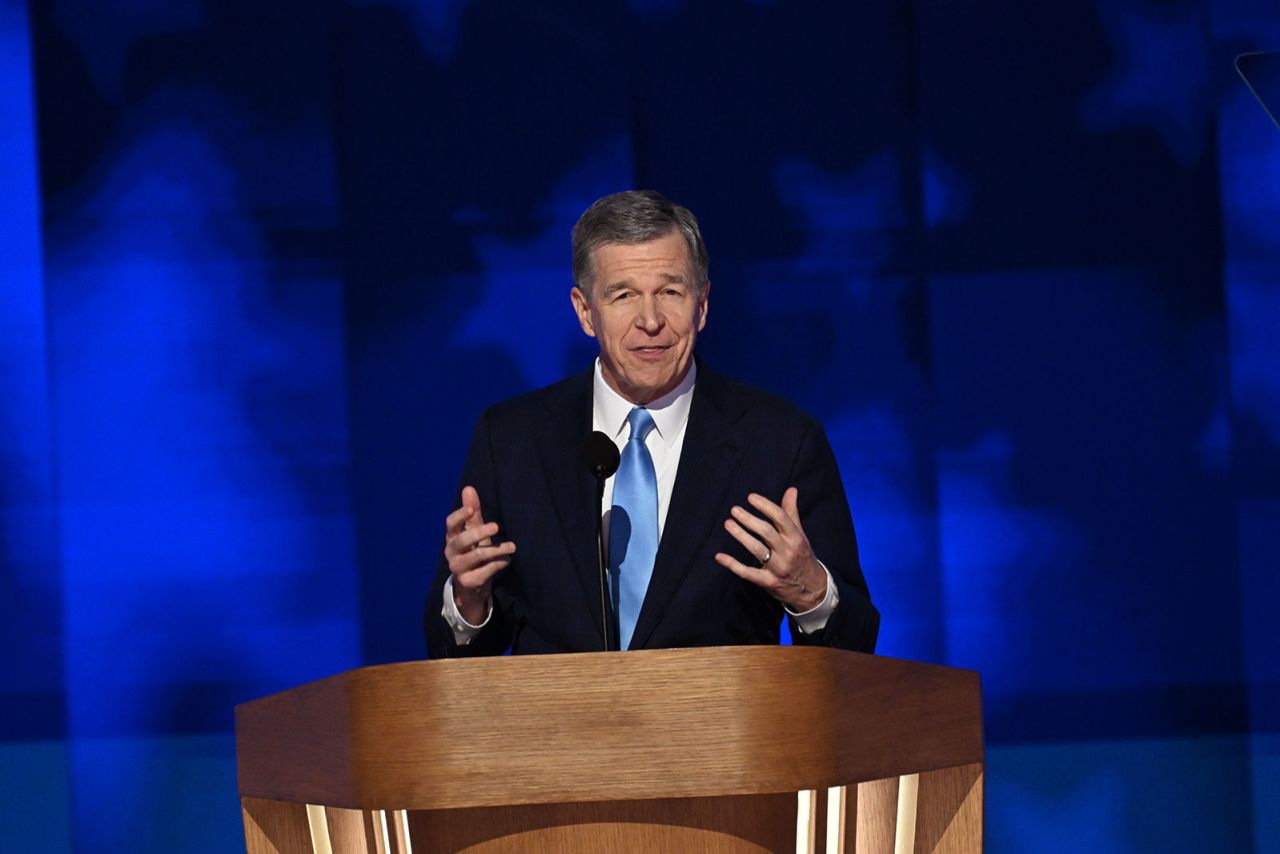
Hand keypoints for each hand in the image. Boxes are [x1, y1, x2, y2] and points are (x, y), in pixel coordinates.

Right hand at [443, 486, 515, 624]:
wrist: (471, 585)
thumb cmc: (473, 552)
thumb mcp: (474, 532)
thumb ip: (472, 513)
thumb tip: (468, 488)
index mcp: (452, 537)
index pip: (451, 524)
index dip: (459, 516)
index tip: (470, 509)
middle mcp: (451, 552)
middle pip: (462, 540)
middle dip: (478, 532)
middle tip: (496, 526)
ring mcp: (458, 568)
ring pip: (476, 556)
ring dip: (496, 550)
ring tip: (512, 546)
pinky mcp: (468, 582)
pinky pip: (485, 571)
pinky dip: (498, 564)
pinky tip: (507, 559)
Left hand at [715, 487, 826, 612]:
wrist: (811, 588)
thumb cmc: (802, 555)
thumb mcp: (800, 534)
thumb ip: (792, 512)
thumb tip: (791, 489)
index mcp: (796, 538)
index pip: (781, 518)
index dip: (765, 506)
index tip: (751, 497)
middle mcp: (787, 552)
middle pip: (767, 533)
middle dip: (749, 520)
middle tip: (734, 510)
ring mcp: (778, 568)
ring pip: (757, 550)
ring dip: (741, 536)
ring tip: (728, 523)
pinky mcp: (768, 582)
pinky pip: (748, 573)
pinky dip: (733, 565)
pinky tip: (719, 556)